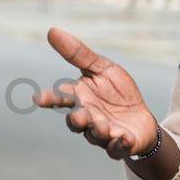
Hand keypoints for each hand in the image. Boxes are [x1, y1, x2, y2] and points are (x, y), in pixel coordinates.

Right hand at [32, 28, 158, 159]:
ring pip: (94, 135)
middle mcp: (87, 117)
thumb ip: (78, 54)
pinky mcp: (120, 145)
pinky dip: (119, 145)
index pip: (61, 97)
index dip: (49, 98)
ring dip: (97, 131)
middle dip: (76, 119)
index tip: (39, 98)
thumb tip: (51, 30)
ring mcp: (102, 133)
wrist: (140, 118)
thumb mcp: (102, 68)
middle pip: (75, 121)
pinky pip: (117, 149)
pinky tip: (124, 138)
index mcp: (80, 98)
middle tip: (78, 116)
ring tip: (102, 125)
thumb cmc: (116, 92)